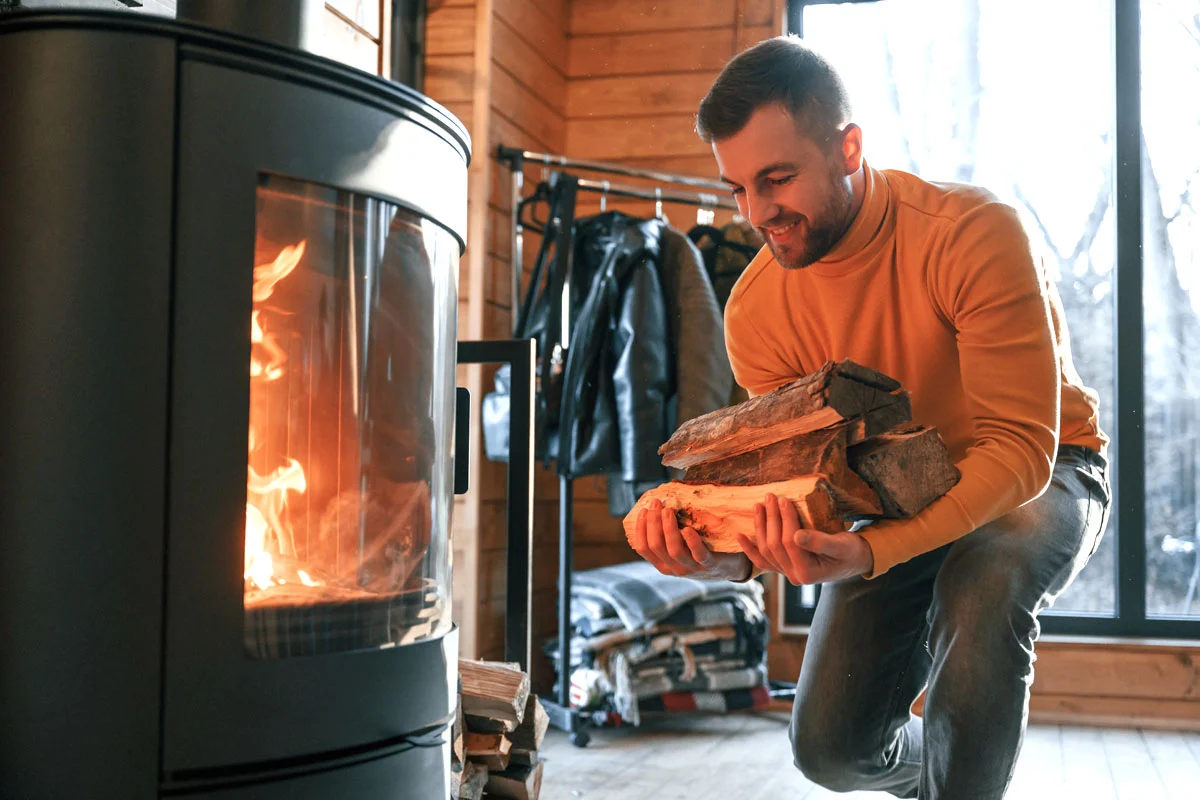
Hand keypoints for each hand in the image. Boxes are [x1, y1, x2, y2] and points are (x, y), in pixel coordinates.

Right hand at [630, 498, 751, 579]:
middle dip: (653, 523)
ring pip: (674, 550)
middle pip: (656, 546)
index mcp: (663, 565)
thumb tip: (654, 510)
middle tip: (657, 503)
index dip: (641, 528)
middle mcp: (674, 569)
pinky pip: (698, 554)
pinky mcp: (709, 564)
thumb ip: (667, 537)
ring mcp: (692, 568)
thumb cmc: (700, 552)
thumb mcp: (679, 548)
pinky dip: (691, 541)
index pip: (643, 548)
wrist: (729, 569)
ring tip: (668, 511)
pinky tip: (687, 529)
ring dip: (668, 529)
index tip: (644, 510)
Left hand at [736, 493, 873, 584]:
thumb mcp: (841, 545)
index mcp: (808, 573)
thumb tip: (797, 535)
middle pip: (774, 545)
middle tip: (770, 497)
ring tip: (758, 506)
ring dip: (759, 527)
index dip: (785, 520)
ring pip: (766, 551)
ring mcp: (787, 573)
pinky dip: (750, 549)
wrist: (855, 559)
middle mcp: (794, 577)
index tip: (784, 500)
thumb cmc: (851, 551)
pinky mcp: (784, 567)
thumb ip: (821, 542)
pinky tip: (740, 536)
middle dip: (771, 519)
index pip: (790, 543)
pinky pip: (763, 560)